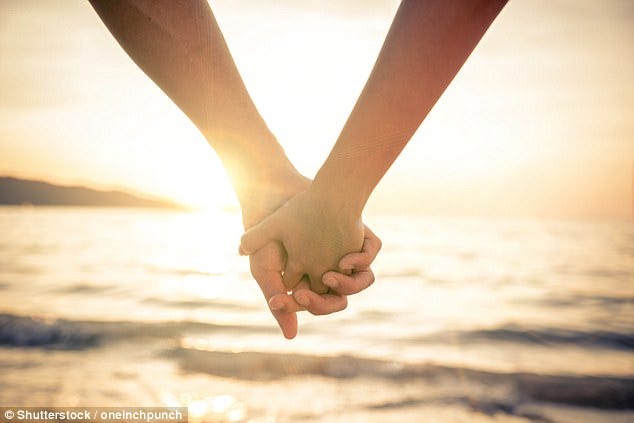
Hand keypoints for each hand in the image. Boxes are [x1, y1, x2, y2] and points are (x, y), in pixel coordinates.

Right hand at [240, 171, 379, 337]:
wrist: (276, 195)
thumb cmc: (268, 235)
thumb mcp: (265, 269)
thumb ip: (277, 302)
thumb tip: (292, 337)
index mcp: (310, 282)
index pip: (316, 305)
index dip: (306, 305)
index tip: (293, 297)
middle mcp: (330, 270)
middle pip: (338, 299)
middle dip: (325, 301)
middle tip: (308, 292)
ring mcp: (345, 253)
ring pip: (360, 281)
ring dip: (348, 285)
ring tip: (331, 276)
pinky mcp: (358, 236)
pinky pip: (369, 255)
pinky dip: (362, 259)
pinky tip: (346, 259)